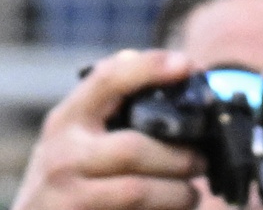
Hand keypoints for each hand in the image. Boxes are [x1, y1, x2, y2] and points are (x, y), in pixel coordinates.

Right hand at [8, 48, 205, 209]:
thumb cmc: (64, 176)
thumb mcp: (75, 136)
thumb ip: (112, 106)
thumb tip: (174, 68)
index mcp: (67, 121)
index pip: (107, 79)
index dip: (149, 67)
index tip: (186, 65)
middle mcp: (61, 156)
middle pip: (133, 149)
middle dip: (179, 157)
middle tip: (201, 162)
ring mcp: (64, 197)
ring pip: (137, 190)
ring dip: (177, 193)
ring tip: (190, 193)